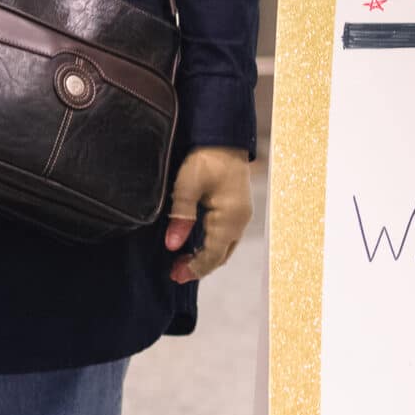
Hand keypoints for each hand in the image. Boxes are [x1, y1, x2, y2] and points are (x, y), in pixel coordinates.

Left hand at [165, 146, 253, 282]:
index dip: (195, 268)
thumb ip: (181, 216)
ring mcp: (241, 216)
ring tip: (181, 262)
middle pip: (221, 255)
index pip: (213, 254)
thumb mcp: (187, 185)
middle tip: (175, 273)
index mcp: (230, 218)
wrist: (224, 138)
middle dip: (199, 267)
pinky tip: (195, 244)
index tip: (175, 275)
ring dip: (205, 257)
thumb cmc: (206, 159)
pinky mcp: (237, 210)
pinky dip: (211, 246)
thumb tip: (173, 245)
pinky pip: (226, 237)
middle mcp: (240, 221)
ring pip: (224, 247)